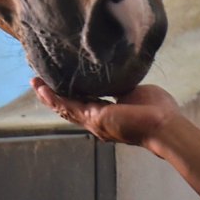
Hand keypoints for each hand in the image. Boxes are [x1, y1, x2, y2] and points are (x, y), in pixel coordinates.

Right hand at [30, 78, 179, 153]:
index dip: (69, 94)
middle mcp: (97, 121)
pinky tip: (43, 89)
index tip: (59, 81)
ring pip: (65, 108)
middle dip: (53, 96)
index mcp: (107, 115)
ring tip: (35, 83)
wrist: (164, 125)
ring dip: (48, 96)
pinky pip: (68, 106)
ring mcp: (93, 121)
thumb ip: (121, 87)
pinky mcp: (94, 118)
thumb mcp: (134, 92)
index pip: (83, 103)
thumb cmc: (157, 111)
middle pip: (68, 108)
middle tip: (39, 83)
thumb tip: (117, 74)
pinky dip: (54, 98)